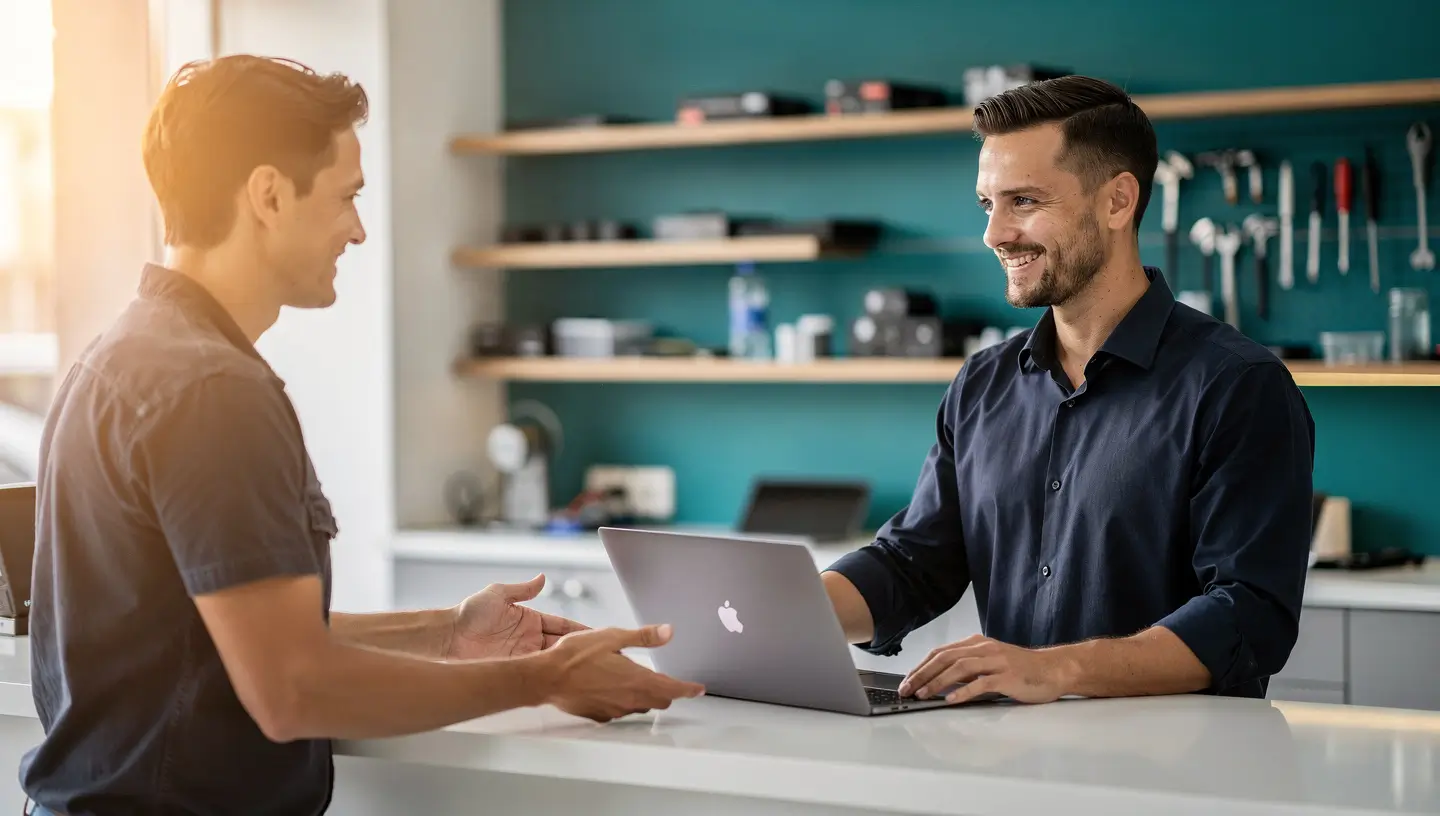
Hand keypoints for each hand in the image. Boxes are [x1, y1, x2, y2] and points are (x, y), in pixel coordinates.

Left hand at [447, 575, 586, 660]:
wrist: (448, 636)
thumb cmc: (469, 613)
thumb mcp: (497, 594)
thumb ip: (522, 589)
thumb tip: (542, 578)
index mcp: (531, 620)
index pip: (562, 625)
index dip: (579, 630)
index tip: (597, 634)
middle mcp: (530, 639)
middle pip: (562, 645)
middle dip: (579, 649)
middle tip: (600, 655)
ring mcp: (522, 656)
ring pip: (552, 660)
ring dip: (567, 663)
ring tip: (587, 668)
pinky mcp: (513, 669)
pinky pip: (535, 672)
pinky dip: (549, 674)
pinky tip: (562, 677)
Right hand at [539, 624, 704, 722]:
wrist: (547, 677)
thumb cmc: (576, 656)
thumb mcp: (613, 637)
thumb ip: (644, 637)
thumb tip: (669, 632)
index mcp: (637, 679)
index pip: (673, 689)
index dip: (689, 689)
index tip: (698, 689)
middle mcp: (629, 699)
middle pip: (660, 700)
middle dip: (668, 692)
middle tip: (669, 682)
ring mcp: (615, 710)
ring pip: (640, 706)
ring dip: (645, 696)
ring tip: (636, 681)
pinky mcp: (600, 715)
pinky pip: (620, 710)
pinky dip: (623, 701)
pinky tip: (613, 689)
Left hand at [899, 635, 1076, 704]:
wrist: (1054, 669)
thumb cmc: (1021, 669)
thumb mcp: (990, 662)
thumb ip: (968, 668)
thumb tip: (940, 681)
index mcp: (976, 644)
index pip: (940, 652)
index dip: (921, 666)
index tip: (907, 680)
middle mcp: (984, 649)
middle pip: (945, 658)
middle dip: (922, 674)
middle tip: (907, 689)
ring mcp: (996, 661)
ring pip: (959, 668)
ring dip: (937, 682)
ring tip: (923, 694)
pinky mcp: (1007, 676)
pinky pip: (981, 683)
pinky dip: (964, 691)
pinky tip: (951, 700)